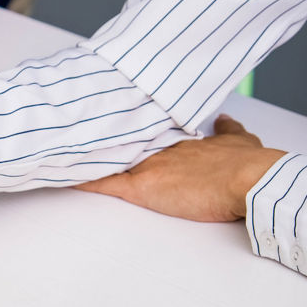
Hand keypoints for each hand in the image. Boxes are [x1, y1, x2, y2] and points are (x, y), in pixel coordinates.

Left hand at [75, 115, 286, 221]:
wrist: (249, 178)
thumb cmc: (247, 164)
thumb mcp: (240, 140)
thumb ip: (228, 130)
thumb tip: (224, 119)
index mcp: (177, 138)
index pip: (142, 130)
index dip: (124, 128)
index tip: (106, 120)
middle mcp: (157, 147)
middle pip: (119, 139)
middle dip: (97, 136)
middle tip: (69, 127)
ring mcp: (147, 165)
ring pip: (107, 158)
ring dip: (86, 155)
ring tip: (57, 148)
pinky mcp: (142, 187)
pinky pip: (104, 183)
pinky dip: (84, 179)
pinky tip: (63, 176)